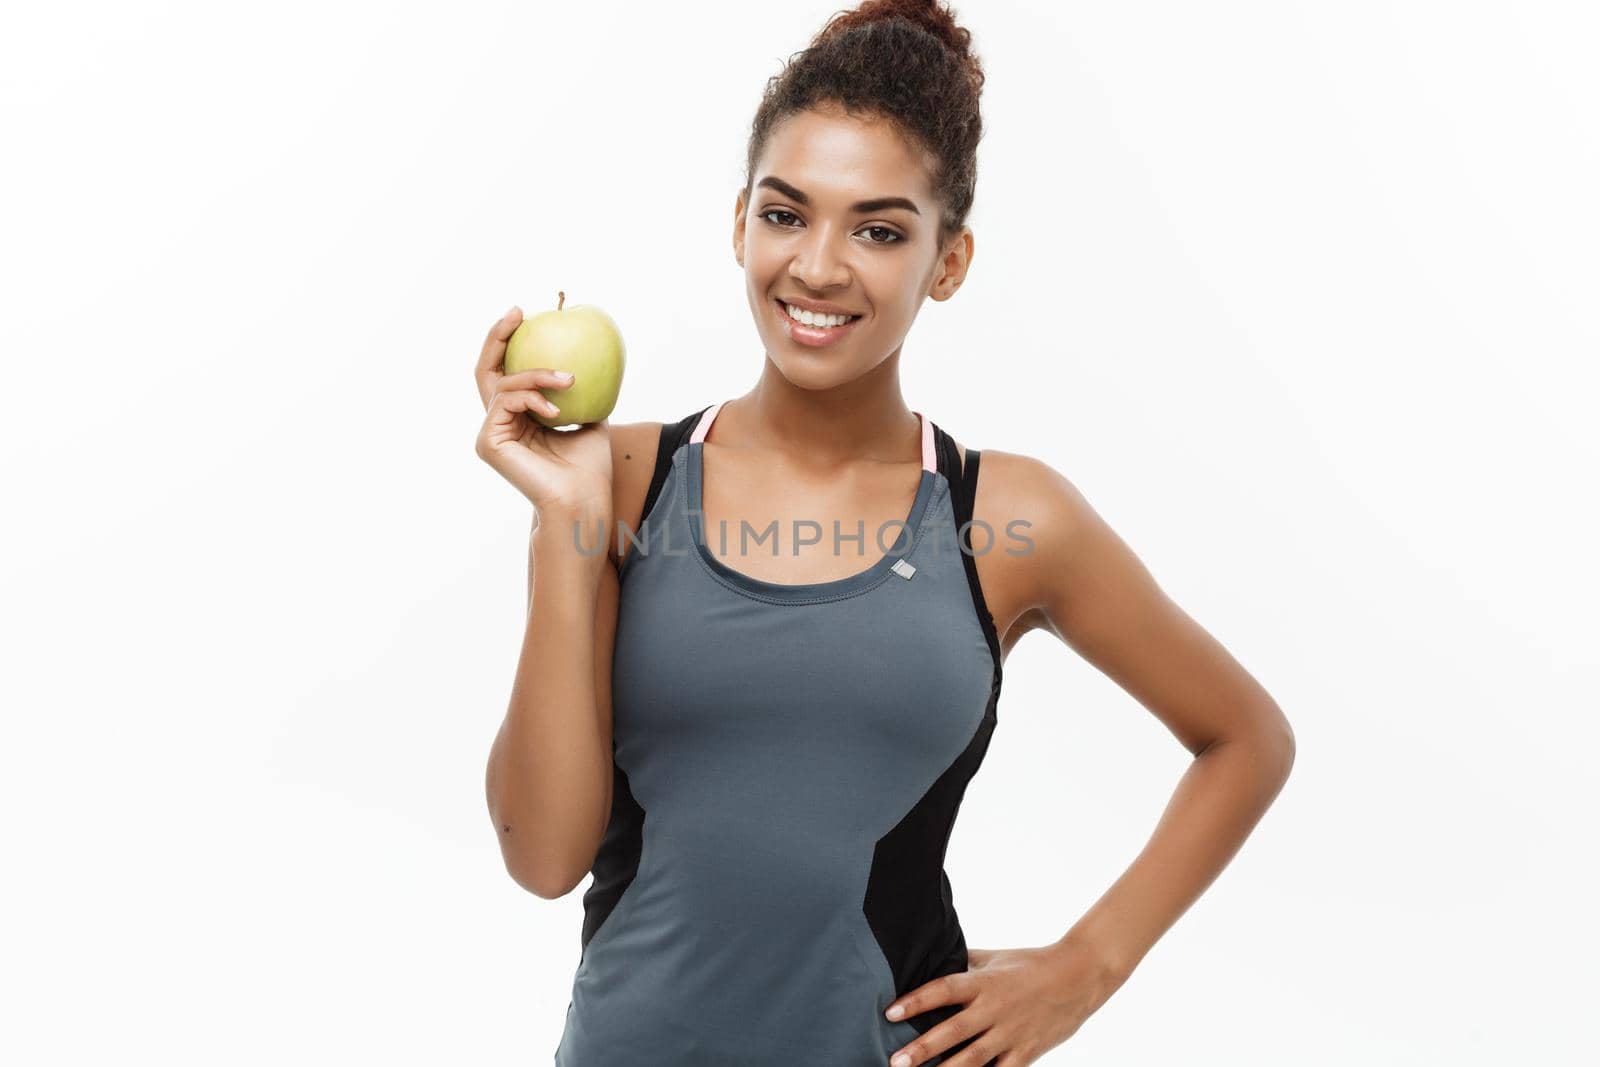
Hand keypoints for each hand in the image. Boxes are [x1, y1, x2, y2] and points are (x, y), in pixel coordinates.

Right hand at [473, 306, 612, 515]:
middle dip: (499, 336)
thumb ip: (580, 389)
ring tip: (568, 380)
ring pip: (503, 384)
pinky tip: (555, 409)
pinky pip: (506, 402)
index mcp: (518, 417)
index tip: (526, 314)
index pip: (508, 373)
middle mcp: (499, 423)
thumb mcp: (589, 416)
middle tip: (519, 313)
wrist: (584, 498)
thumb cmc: (590, 465)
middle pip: (487, 370)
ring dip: (536, 375)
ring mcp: (490, 433)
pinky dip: (531, 399)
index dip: (510, 342)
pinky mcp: (487, 442)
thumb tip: (588, 354)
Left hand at [883, 942, 1123, 1066]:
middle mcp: (994, 1008)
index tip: (890, 1012)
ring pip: (973, 1059)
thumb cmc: (1031, 963)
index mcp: (984, 982)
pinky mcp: (1026, 1052)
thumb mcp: (995, 957)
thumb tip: (933, 959)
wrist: (1078, 975)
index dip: (916, 1000)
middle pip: (953, 1031)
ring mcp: (1011, 1033)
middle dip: (923, 1047)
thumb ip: (965, 963)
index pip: (943, 990)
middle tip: (896, 1061)